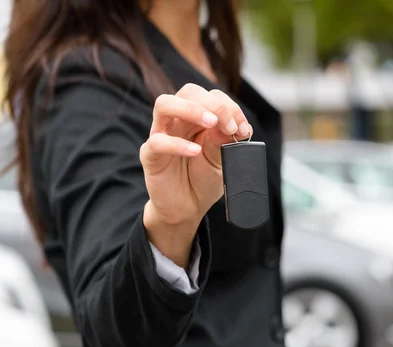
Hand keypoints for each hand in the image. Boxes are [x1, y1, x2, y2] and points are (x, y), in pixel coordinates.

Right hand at [140, 83, 250, 257]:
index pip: (210, 96)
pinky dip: (178, 144)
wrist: (188, 208)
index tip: (242, 127)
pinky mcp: (150, 154)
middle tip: (229, 125)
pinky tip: (195, 151)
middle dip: (212, 103)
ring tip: (212, 123)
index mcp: (197, 118)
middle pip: (188, 92)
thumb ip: (224, 140)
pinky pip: (158, 141)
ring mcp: (161, 134)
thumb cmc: (203, 179)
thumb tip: (236, 124)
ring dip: (191, 109)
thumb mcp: (221, 158)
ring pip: (164, 104)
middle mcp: (178, 121)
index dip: (228, 106)